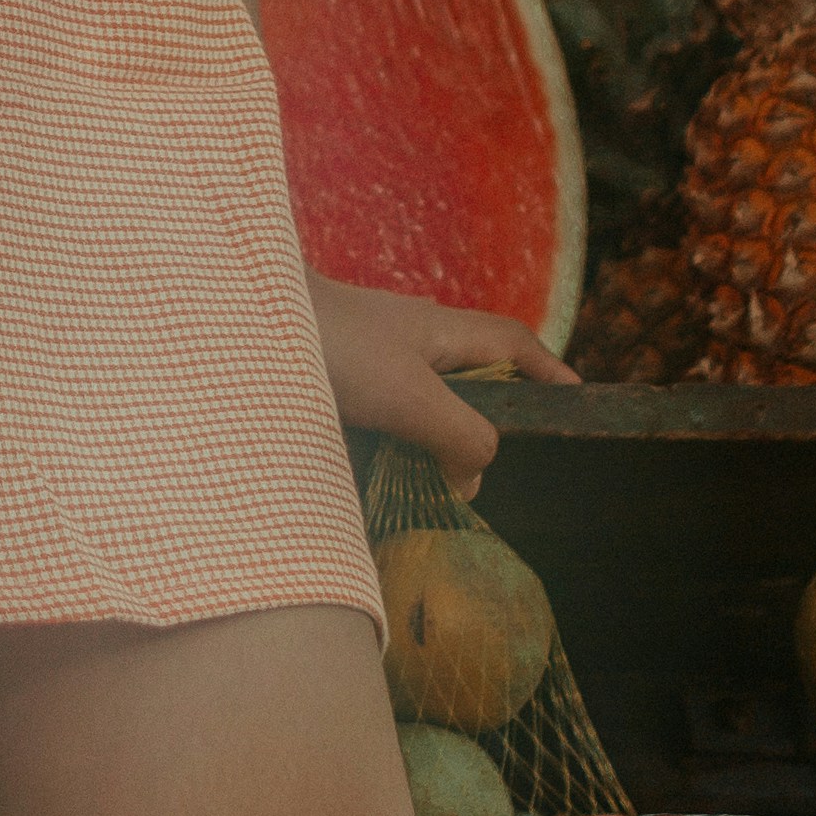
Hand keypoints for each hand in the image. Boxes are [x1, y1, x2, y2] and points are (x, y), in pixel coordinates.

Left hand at [308, 272, 574, 495]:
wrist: (238, 322)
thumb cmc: (333, 345)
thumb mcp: (414, 396)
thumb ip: (461, 436)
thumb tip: (474, 477)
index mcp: (439, 329)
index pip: (510, 342)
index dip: (548, 369)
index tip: (577, 403)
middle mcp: (407, 338)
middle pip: (466, 378)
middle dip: (486, 420)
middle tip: (494, 475)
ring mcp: (367, 357)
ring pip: (417, 403)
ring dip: (430, 443)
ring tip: (437, 493)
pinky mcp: (331, 379)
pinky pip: (375, 417)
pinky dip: (385, 446)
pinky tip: (377, 480)